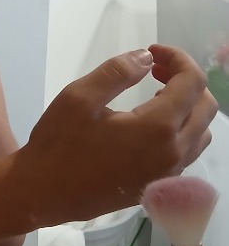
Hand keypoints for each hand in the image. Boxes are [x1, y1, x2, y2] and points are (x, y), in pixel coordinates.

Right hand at [18, 44, 216, 221]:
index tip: (153, 51)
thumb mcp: (78, 98)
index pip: (192, 82)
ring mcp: (166, 173)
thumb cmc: (56, 146)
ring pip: (201, 133)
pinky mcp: (156, 186)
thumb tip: (146, 59)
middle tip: (154, 71)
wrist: (41, 194)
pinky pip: (186, 154)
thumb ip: (117, 72)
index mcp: (157, 127)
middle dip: (186, 80)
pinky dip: (180, 132)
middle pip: (205, 107)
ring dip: (187, 108)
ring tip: (156, 97)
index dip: (178, 58)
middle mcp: (172, 152)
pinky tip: (150, 127)